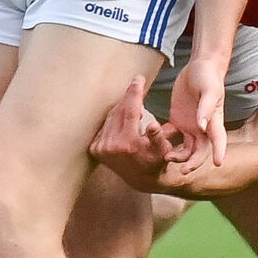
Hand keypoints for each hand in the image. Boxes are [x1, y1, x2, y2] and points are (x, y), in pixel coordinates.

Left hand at [90, 76, 180, 192]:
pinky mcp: (95, 149)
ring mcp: (101, 148)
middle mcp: (111, 146)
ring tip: (133, 101)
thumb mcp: (162, 151)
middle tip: (137, 83)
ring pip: (111, 116)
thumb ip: (158, 137)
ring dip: (122, 106)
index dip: (135, 92)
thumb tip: (153, 125)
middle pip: (120, 110)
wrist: (141, 179)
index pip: (131, 111)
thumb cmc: (155, 161)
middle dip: (129, 96)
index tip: (139, 78)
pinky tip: (122, 115)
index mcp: (128, 144)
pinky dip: (114, 118)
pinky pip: (105, 125)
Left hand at [166, 56, 226, 170]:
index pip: (219, 139)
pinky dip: (164, 141)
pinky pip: (171, 136)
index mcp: (214, 120)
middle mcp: (203, 128)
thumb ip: (205, 108)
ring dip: (177, 155)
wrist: (200, 67)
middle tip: (183, 170)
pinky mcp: (178, 121)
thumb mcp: (209, 90)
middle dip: (192, 162)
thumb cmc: (208, 77)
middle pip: (200, 151)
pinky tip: (153, 143)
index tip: (218, 164)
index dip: (219, 152)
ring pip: (185, 148)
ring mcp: (190, 126)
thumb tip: (201, 126)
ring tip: (166, 157)